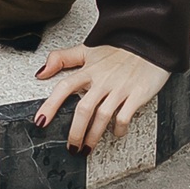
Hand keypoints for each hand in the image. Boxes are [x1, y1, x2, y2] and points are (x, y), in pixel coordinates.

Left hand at [33, 44, 169, 151]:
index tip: (41, 121)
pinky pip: (125, 116)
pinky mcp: (137, 94)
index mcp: (89, 70)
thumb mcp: (87, 50)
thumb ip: (61, 59)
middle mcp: (102, 80)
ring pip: (102, 116)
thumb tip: (41, 73)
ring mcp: (120, 88)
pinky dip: (119, 128)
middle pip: (83, 109)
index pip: (64, 88)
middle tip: (71, 147)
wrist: (149, 40)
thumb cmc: (118, 48)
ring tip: (87, 148)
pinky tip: (116, 133)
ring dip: (93, 135)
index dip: (50, 105)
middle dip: (75, 132)